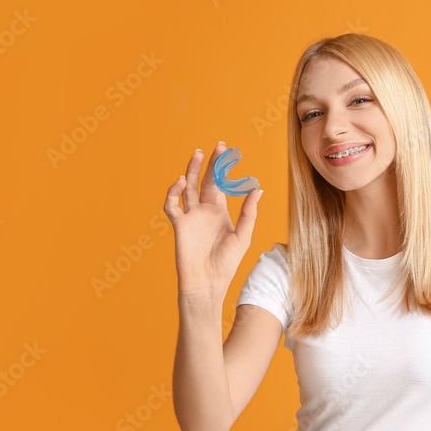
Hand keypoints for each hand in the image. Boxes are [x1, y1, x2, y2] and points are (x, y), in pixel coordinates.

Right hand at [163, 143, 262, 298]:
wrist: (208, 284)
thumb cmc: (226, 264)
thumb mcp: (242, 236)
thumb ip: (249, 212)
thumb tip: (258, 188)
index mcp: (219, 212)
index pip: (220, 184)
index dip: (224, 169)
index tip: (230, 152)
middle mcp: (204, 211)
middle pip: (205, 181)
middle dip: (210, 164)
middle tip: (217, 146)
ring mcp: (190, 217)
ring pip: (187, 188)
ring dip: (191, 170)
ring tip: (198, 154)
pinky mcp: (179, 225)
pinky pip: (172, 205)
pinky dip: (173, 192)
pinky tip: (182, 182)